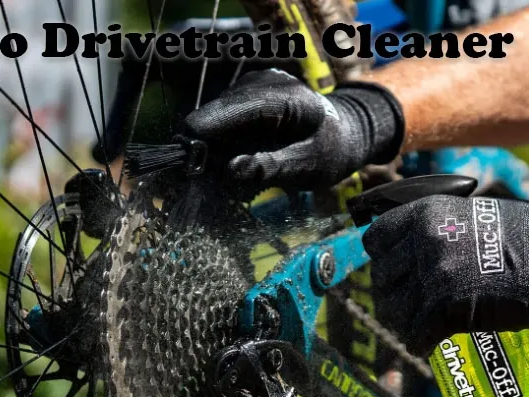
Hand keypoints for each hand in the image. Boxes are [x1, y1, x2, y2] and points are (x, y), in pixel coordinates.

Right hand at [184, 69, 403, 193]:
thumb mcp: (310, 166)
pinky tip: (221, 167)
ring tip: (207, 179)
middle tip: (191, 180)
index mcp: (283, 96)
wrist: (344, 133)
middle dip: (202, 144)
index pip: (235, 108)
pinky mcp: (242, 100)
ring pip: (214, 118)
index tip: (184, 154)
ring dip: (208, 148)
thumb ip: (273, 168)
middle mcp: (262, 84)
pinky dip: (218, 145)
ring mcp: (250, 89)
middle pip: (217, 112)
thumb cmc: (331, 150)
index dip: (206, 130)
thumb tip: (233, 170)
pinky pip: (221, 122)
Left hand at [361, 194, 528, 355]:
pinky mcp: (446, 310)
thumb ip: (439, 229)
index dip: (384, 260)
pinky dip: (420, 343)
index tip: (394, 273)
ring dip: (403, 322)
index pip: (376, 239)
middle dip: (393, 294)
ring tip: (417, 327)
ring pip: (393, 311)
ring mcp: (433, 276)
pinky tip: (429, 343)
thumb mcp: (474, 216)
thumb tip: (414, 248)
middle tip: (408, 306)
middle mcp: (424, 241)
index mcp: (427, 213)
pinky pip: (415, 335)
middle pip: (382, 278)